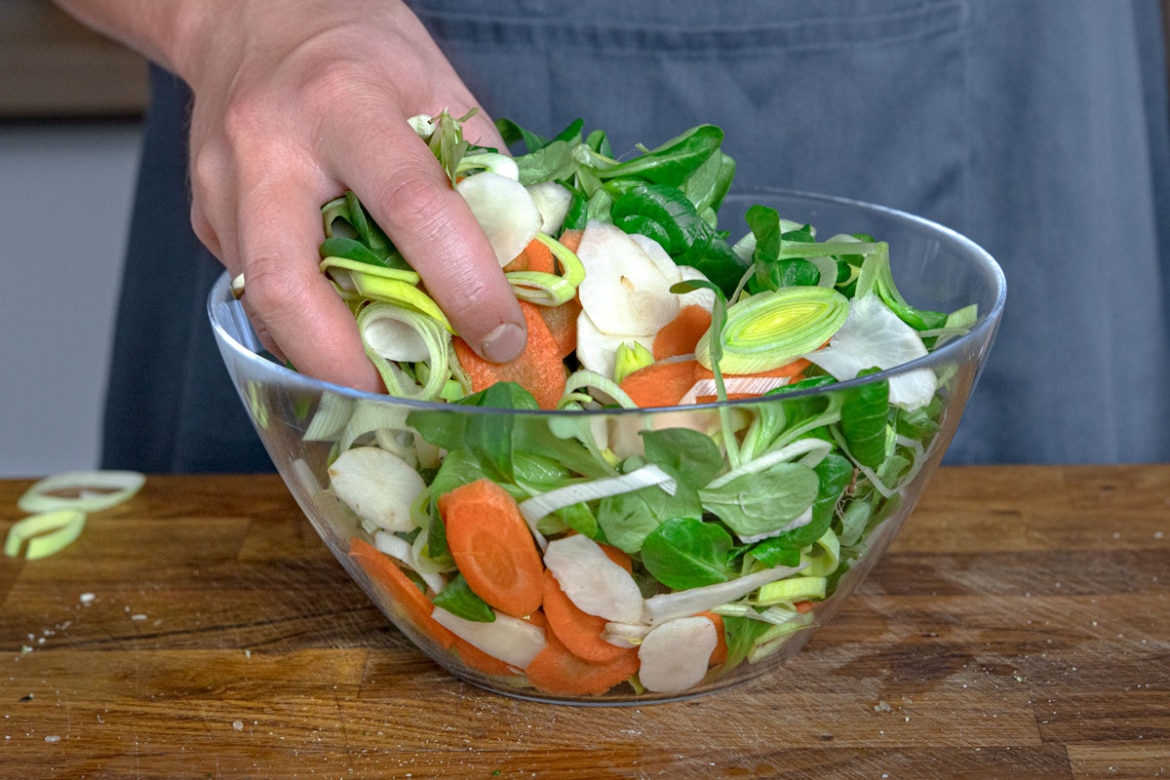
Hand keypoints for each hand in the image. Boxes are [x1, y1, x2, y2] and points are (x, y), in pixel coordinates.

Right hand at [175, 0, 525, 390]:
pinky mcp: (206, 216)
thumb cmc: (355, 46)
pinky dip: (306, 322)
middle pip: (291, 284)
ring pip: (262, 302)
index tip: (501, 336)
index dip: (463, 283)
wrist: (247, 15)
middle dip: (348, 362)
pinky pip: (258, 286)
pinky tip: (343, 328)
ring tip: (380, 380)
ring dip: (323, 357)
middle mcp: (269, 149)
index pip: (411, 207)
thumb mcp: (435, 82)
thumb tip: (518, 263)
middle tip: (404, 399)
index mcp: (344, 103)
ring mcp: (222, 187)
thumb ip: (476, 170)